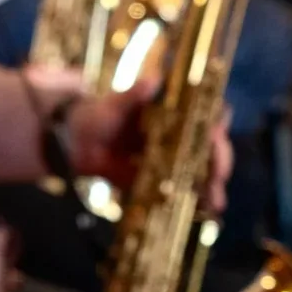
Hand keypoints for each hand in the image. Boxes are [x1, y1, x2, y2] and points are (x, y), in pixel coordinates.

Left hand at [68, 89, 232, 215]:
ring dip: (212, 185)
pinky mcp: (160, 181)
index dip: (217, 122)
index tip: (217, 132)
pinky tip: (207, 210)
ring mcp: (171, 160)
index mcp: (173, 111)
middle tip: (217, 172)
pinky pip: (182, 192)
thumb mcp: (115, 103)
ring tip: (215, 200)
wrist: (73, 144)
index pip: (206, 113)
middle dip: (219, 159)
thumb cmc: (98, 115)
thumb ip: (134, 95)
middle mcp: (179, 135)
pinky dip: (196, 201)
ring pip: (202, 171)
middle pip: (209, 146)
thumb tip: (153, 80)